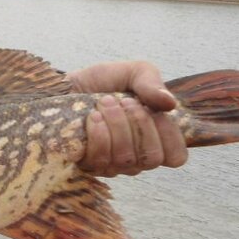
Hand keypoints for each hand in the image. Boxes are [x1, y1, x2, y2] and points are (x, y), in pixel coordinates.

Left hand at [68, 61, 188, 176]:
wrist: (62, 87)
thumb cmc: (101, 82)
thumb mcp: (131, 72)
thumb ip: (151, 83)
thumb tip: (170, 104)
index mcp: (153, 139)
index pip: (176, 157)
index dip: (170, 136)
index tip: (152, 109)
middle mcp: (135, 157)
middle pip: (152, 158)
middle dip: (140, 125)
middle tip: (123, 101)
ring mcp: (111, 165)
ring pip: (126, 160)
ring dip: (117, 126)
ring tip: (105, 103)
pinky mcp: (87, 165)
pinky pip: (101, 160)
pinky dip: (99, 135)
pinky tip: (93, 117)